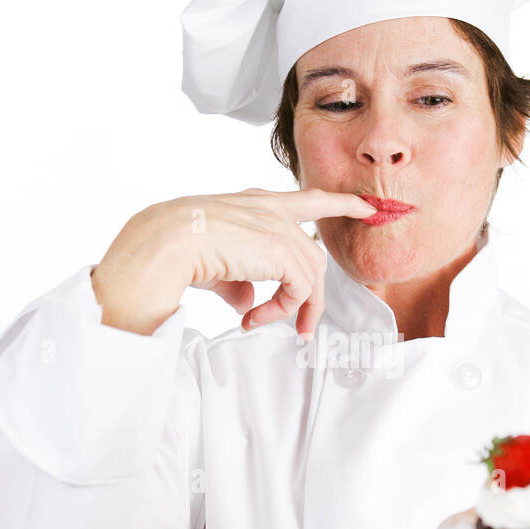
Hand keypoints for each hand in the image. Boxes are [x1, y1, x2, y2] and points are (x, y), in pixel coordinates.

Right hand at [90, 187, 376, 336]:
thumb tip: (249, 302)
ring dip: (292, 309)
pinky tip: (255, 319)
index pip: (306, 199)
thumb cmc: (175, 250)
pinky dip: (282, 311)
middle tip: (301, 329)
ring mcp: (278, 227)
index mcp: (254, 203)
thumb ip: (239, 281)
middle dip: (313, 295)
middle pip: (312, 253)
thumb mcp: (214, 264)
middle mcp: (270, 209)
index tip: (366, 208)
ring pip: (310, 275)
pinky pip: (300, 290)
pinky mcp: (281, 250)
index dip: (339, 203)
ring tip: (261, 324)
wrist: (164, 244)